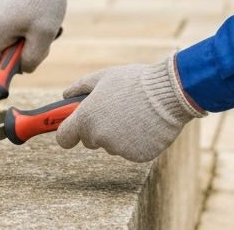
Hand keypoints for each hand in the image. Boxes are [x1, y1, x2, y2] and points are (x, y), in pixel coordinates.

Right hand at [0, 0, 77, 72]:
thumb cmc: (46, 5)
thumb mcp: (44, 38)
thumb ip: (31, 59)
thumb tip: (22, 69)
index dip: (1, 69)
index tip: (20, 68)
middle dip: (18, 50)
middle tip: (40, 42)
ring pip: (4, 35)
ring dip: (22, 36)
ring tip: (41, 25)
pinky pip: (6, 22)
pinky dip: (20, 25)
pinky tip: (36, 15)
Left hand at [55, 52, 205, 162]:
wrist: (169, 92)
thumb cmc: (134, 81)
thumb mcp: (103, 77)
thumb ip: (80, 88)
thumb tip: (65, 95)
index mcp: (86, 119)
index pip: (64, 138)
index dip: (67, 132)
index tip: (72, 128)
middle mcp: (99, 138)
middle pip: (90, 140)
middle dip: (98, 128)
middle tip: (115, 110)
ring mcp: (119, 149)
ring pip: (112, 145)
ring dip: (119, 134)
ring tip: (135, 113)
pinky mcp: (137, 157)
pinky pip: (131, 150)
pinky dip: (136, 140)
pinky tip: (146, 123)